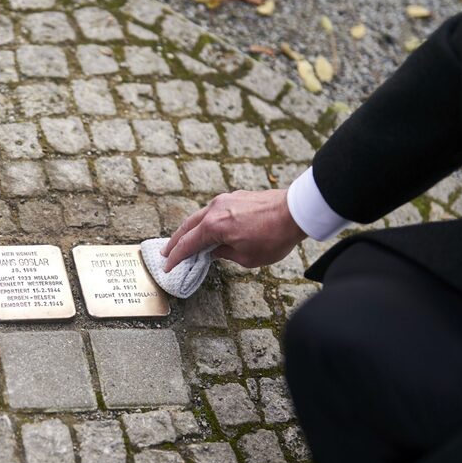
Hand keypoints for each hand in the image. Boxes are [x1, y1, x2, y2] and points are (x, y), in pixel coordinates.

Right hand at [162, 188, 306, 270]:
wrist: (295, 211)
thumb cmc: (273, 237)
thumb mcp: (247, 257)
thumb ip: (225, 254)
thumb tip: (214, 251)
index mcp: (214, 227)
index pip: (187, 244)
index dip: (175, 257)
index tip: (167, 266)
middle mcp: (214, 210)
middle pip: (187, 227)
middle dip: (175, 241)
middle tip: (166, 252)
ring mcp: (225, 200)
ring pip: (199, 216)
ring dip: (189, 229)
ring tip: (184, 240)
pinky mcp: (235, 196)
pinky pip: (213, 210)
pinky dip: (205, 221)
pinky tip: (207, 228)